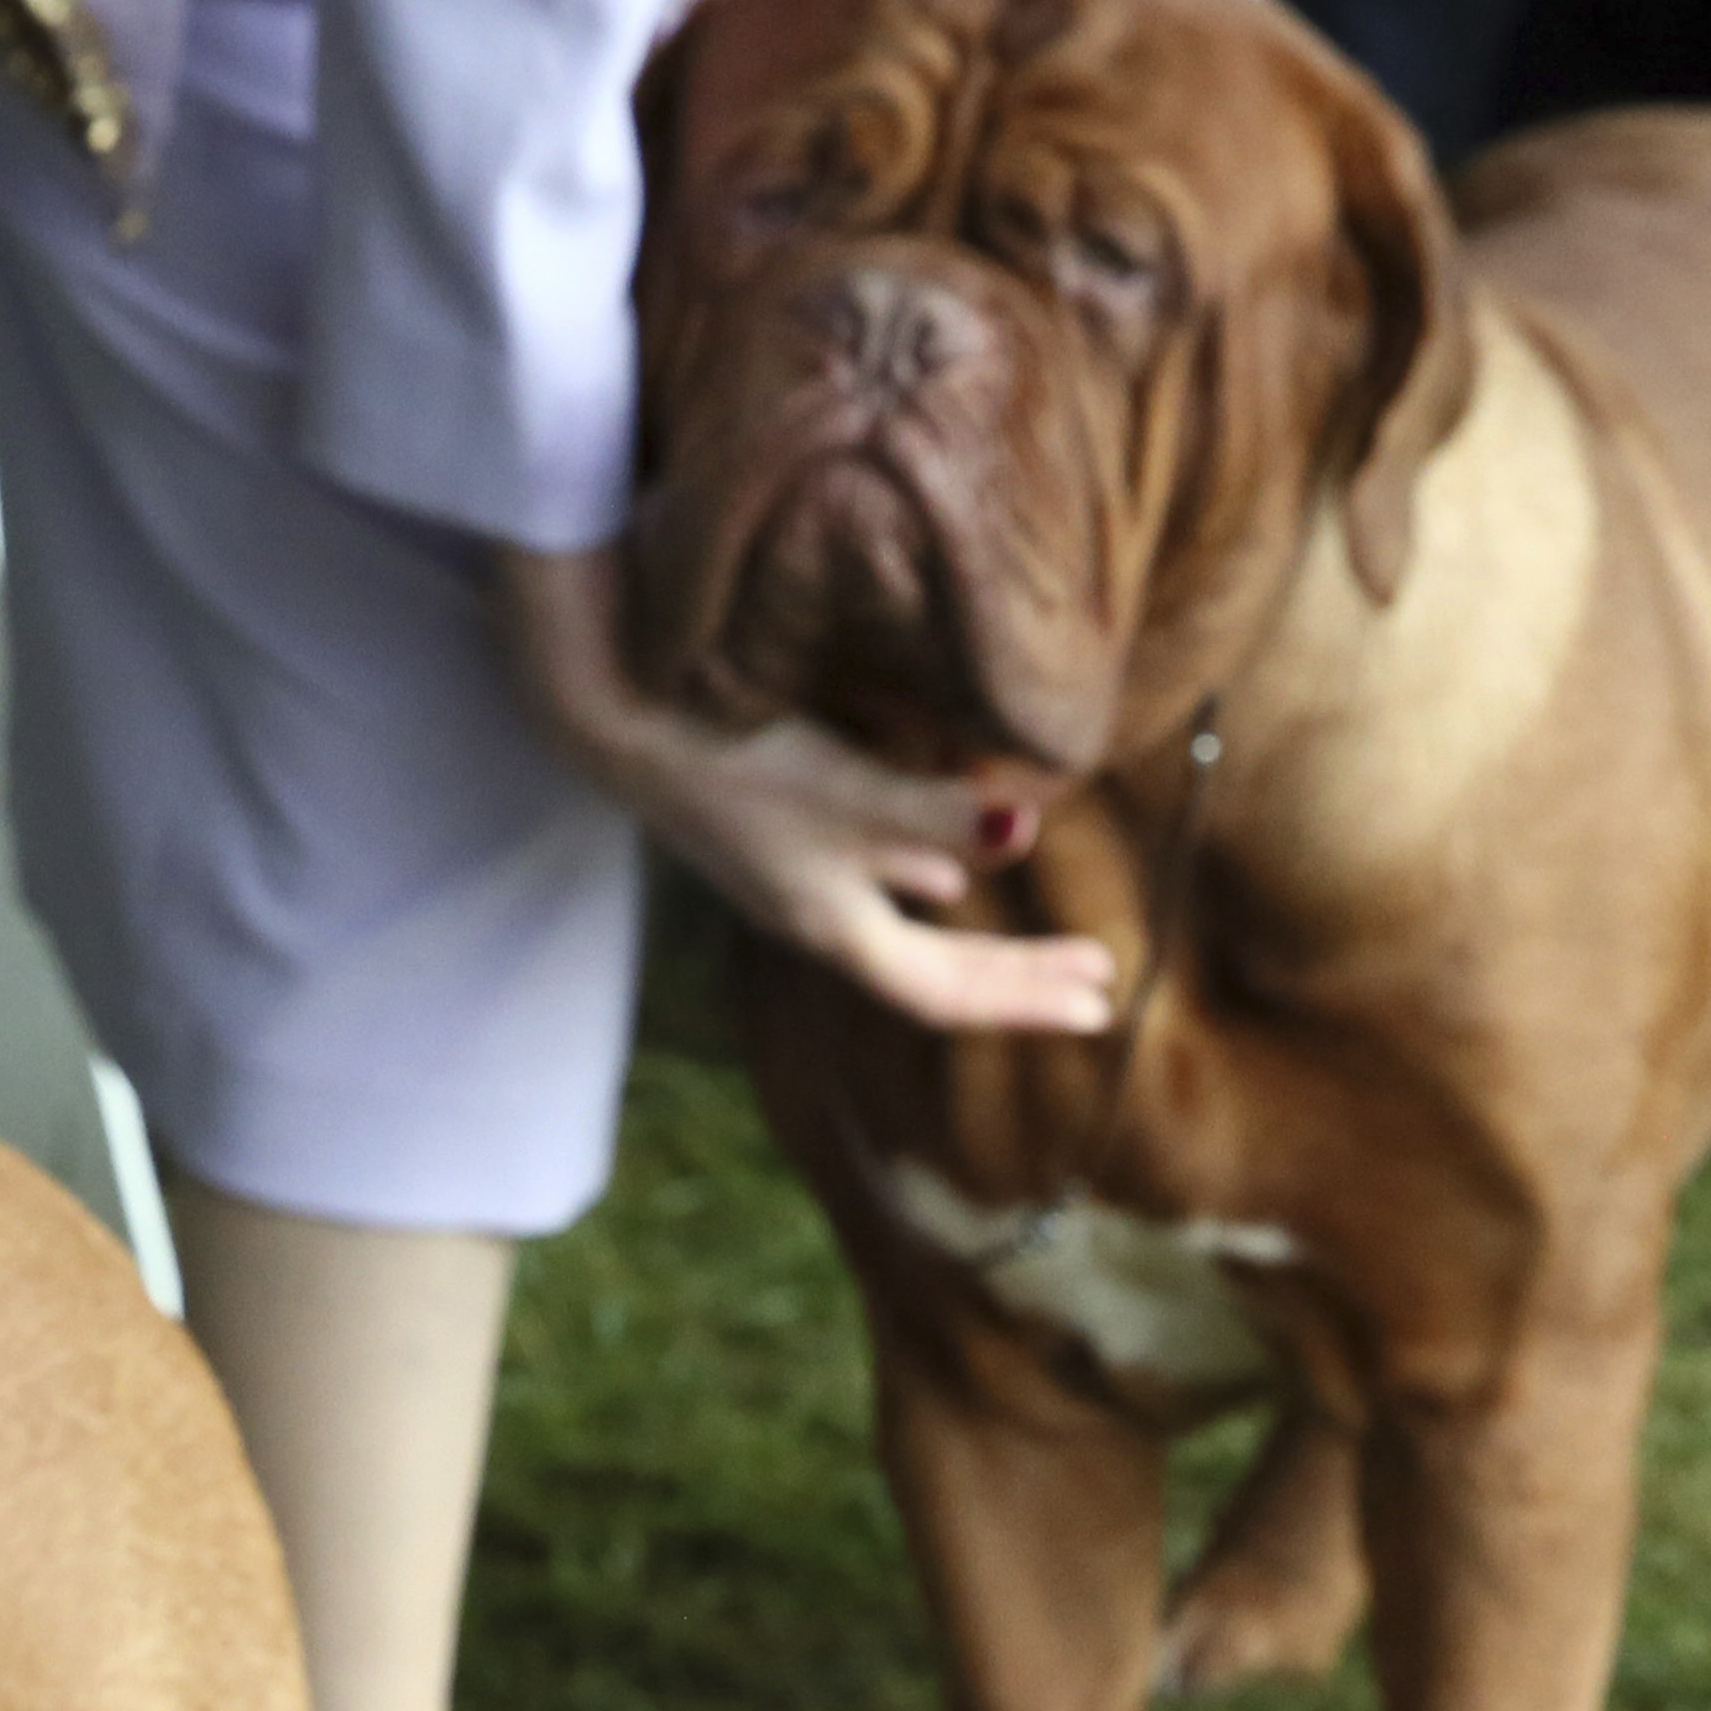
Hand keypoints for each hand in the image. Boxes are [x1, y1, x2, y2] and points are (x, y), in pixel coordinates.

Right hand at [495, 547, 1116, 1035]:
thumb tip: (1021, 835)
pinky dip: (927, 879)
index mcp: (827, 923)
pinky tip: (942, 863)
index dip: (1021, 999)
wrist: (608, 709)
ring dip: (975, 937)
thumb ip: (932, 813)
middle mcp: (809, 913)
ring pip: (901, 927)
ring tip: (1036, 944)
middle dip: (1017, 978)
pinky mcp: (771, 828)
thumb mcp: (842, 786)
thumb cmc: (727, 750)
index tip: (1103, 1001)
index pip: (939, 992)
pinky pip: (871, 881)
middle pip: (928, 972)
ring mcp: (786, 877)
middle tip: (1100, 982)